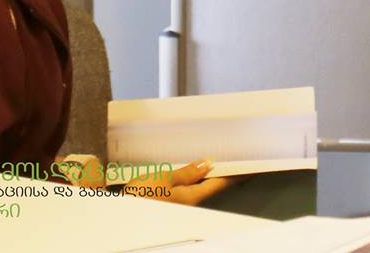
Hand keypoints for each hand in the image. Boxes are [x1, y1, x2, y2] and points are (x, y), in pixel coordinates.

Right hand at [122, 159, 236, 204]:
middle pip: (211, 183)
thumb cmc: (140, 197)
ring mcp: (176, 201)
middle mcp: (187, 201)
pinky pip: (184, 185)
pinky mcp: (165, 199)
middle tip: (236, 155)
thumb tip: (209, 164)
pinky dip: (190, 175)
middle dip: (223, 170)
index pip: (222, 181)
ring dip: (206, 172)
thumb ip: (186, 173)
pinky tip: (188, 168)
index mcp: (192, 196)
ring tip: (217, 158)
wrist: (116, 214)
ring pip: (197, 184)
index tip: (253, 164)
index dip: (238, 172)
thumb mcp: (164, 180)